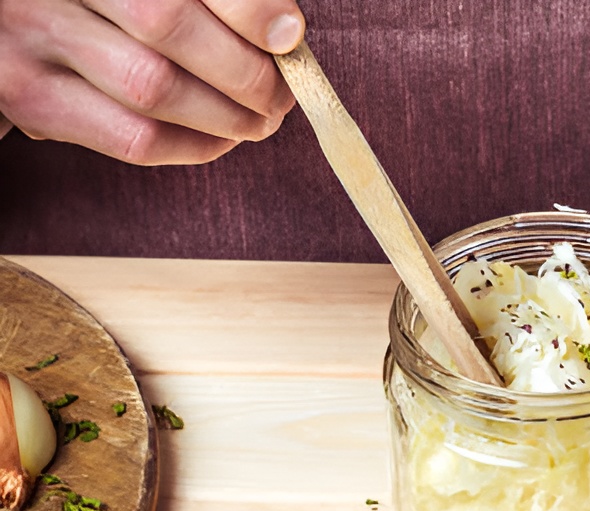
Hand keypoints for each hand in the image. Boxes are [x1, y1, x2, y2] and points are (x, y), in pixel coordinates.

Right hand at [0, 0, 303, 163]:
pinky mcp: (30, 99)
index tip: (289, 34)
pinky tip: (223, 138)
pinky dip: (194, 145)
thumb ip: (204, 1)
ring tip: (262, 118)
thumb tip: (282, 32)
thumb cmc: (99, 6)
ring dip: (227, 114)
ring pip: (153, 87)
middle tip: (281, 91)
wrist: (11, 24)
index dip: (246, 8)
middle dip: (243, 68)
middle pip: (166, 25)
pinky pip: (132, 137)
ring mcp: (33, 39)